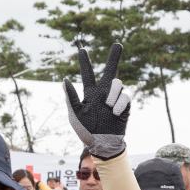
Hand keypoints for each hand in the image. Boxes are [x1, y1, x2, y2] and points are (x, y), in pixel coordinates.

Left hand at [63, 44, 131, 159]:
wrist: (102, 144)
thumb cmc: (86, 131)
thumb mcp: (75, 116)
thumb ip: (70, 98)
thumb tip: (65, 80)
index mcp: (90, 93)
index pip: (88, 74)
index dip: (85, 62)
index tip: (82, 49)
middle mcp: (104, 92)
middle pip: (111, 70)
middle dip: (114, 57)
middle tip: (117, 45)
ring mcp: (115, 98)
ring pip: (117, 83)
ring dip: (111, 94)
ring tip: (106, 106)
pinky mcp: (125, 105)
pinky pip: (125, 96)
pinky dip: (119, 104)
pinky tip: (114, 113)